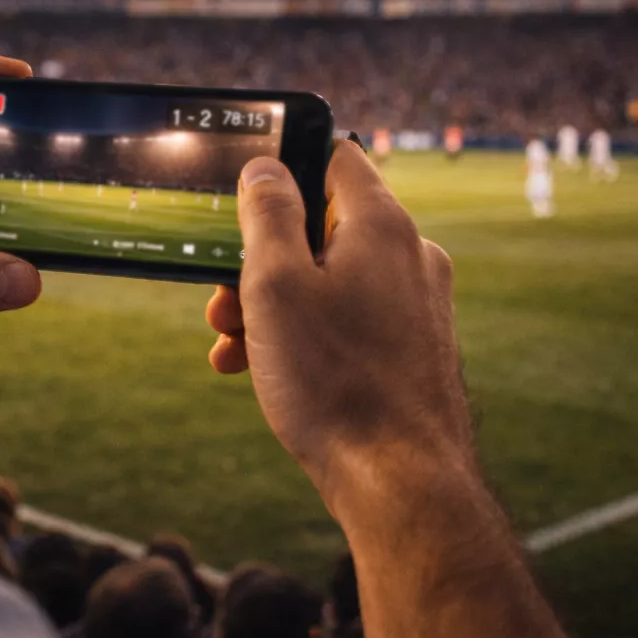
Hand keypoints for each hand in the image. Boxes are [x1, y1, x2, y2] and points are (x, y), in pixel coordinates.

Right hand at [205, 143, 470, 507]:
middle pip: (322, 226)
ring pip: (330, 279)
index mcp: (381, 225)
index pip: (335, 156)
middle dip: (260, 258)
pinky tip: (258, 370)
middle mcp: (410, 255)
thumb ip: (268, 215)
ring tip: (232, 343)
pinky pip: (348, 320)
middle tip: (221, 297)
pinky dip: (303, 334)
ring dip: (272, 303)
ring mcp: (416, 303)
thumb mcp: (276, 285)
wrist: (400, 481)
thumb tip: (266, 167)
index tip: (242, 191)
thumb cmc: (334, 380)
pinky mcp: (413, 347)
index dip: (284, 163)